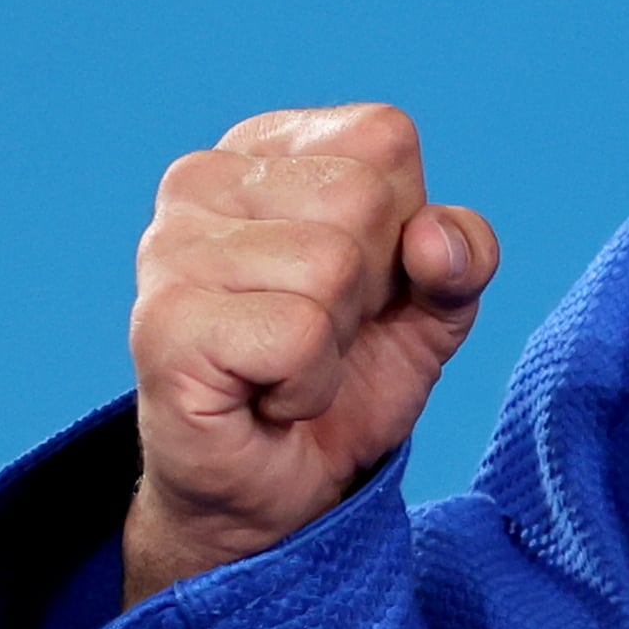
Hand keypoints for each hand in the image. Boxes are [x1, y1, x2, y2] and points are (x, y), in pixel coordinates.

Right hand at [124, 104, 498, 603]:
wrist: (283, 491)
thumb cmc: (348, 376)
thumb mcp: (434, 304)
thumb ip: (463, 255)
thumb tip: (434, 238)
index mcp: (264, 146)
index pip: (385, 138)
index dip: (403, 224)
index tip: (358, 280)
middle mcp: (200, 179)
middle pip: (361, 197)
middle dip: (370, 286)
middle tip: (320, 333)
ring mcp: (169, 250)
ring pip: (331, 266)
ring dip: (336, 343)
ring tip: (289, 365)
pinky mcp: (164, 327)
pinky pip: (298, 336)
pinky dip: (308, 386)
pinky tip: (268, 397)